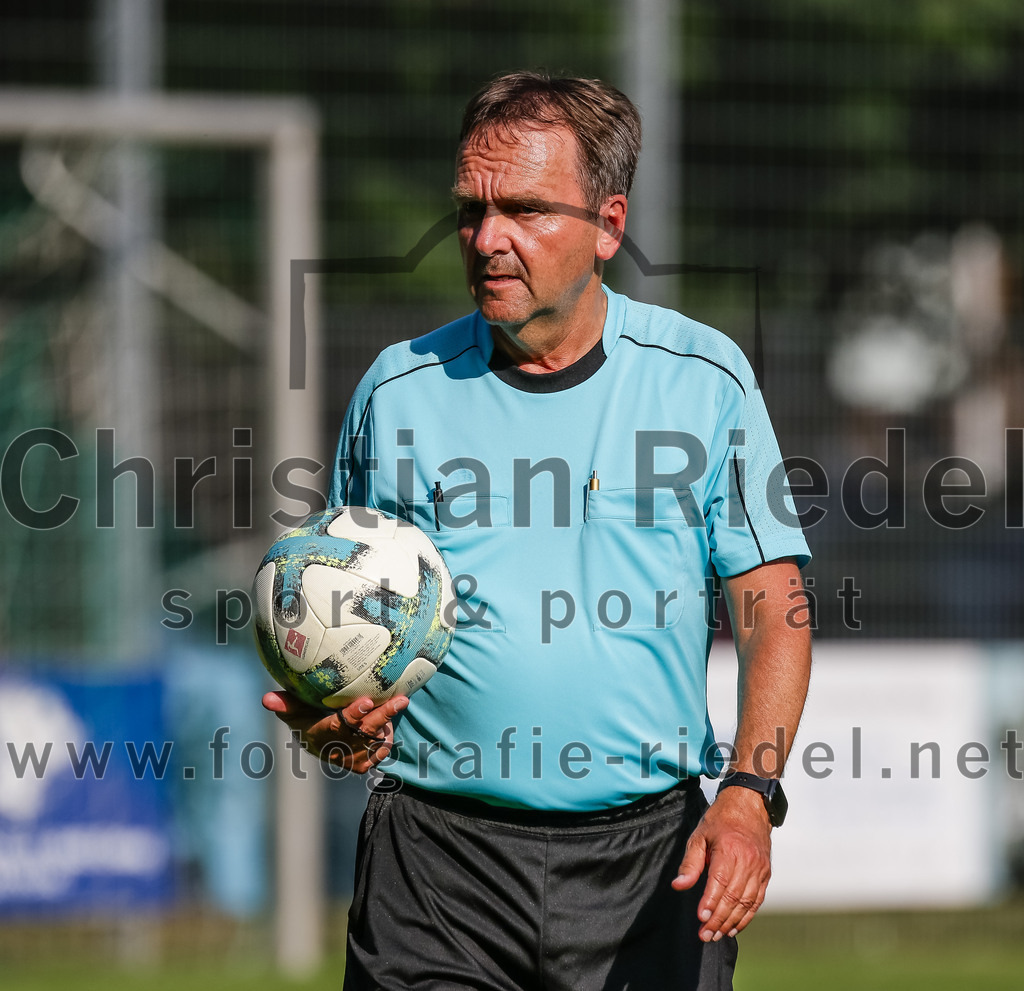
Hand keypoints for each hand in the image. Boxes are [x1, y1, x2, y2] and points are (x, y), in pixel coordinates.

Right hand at [262, 690, 407, 773]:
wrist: (321, 744)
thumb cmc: (307, 718)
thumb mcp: (295, 712)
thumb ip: (284, 705)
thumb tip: (265, 699)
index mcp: (320, 736)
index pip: (338, 727)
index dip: (353, 715)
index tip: (366, 701)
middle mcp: (337, 751)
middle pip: (363, 733)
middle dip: (382, 715)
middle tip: (399, 699)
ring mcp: (352, 760)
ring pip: (376, 741)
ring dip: (389, 722)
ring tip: (399, 701)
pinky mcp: (364, 765)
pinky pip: (381, 750)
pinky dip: (387, 735)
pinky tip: (390, 718)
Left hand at [671, 786, 771, 941]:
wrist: (750, 806)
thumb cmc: (720, 820)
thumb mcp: (699, 835)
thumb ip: (690, 862)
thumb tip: (679, 885)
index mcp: (730, 849)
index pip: (720, 882)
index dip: (711, 903)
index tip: (701, 919)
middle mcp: (748, 861)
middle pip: (733, 897)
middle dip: (719, 920)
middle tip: (705, 935)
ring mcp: (760, 869)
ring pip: (747, 903)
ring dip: (732, 922)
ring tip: (717, 935)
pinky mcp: (766, 874)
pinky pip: (757, 900)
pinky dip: (747, 917)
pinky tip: (734, 927)